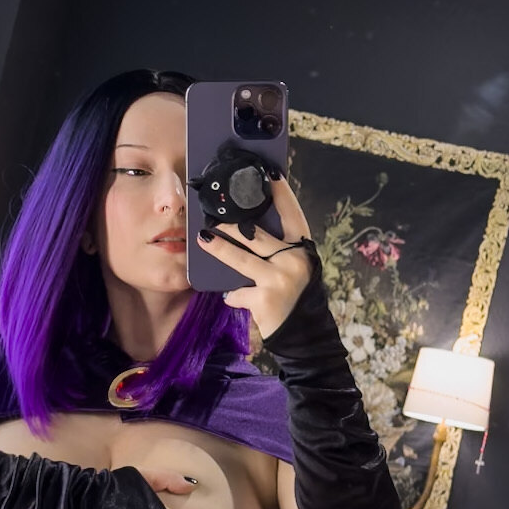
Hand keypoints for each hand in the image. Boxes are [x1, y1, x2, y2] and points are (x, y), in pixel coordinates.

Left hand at [199, 174, 316, 342]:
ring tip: (203, 238)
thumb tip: (249, 230)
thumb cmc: (297, 297)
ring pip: (241, 259)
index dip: (282, 194)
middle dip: (233, 224)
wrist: (305, 335)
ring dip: (220, 248)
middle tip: (213, 214)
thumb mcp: (295, 269)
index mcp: (303, 249)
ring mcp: (279, 280)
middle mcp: (294, 260)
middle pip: (257, 235)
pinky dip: (233, 296)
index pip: (292, 215)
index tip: (270, 173)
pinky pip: (238, 292)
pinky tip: (230, 296)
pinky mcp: (264, 300)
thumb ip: (279, 251)